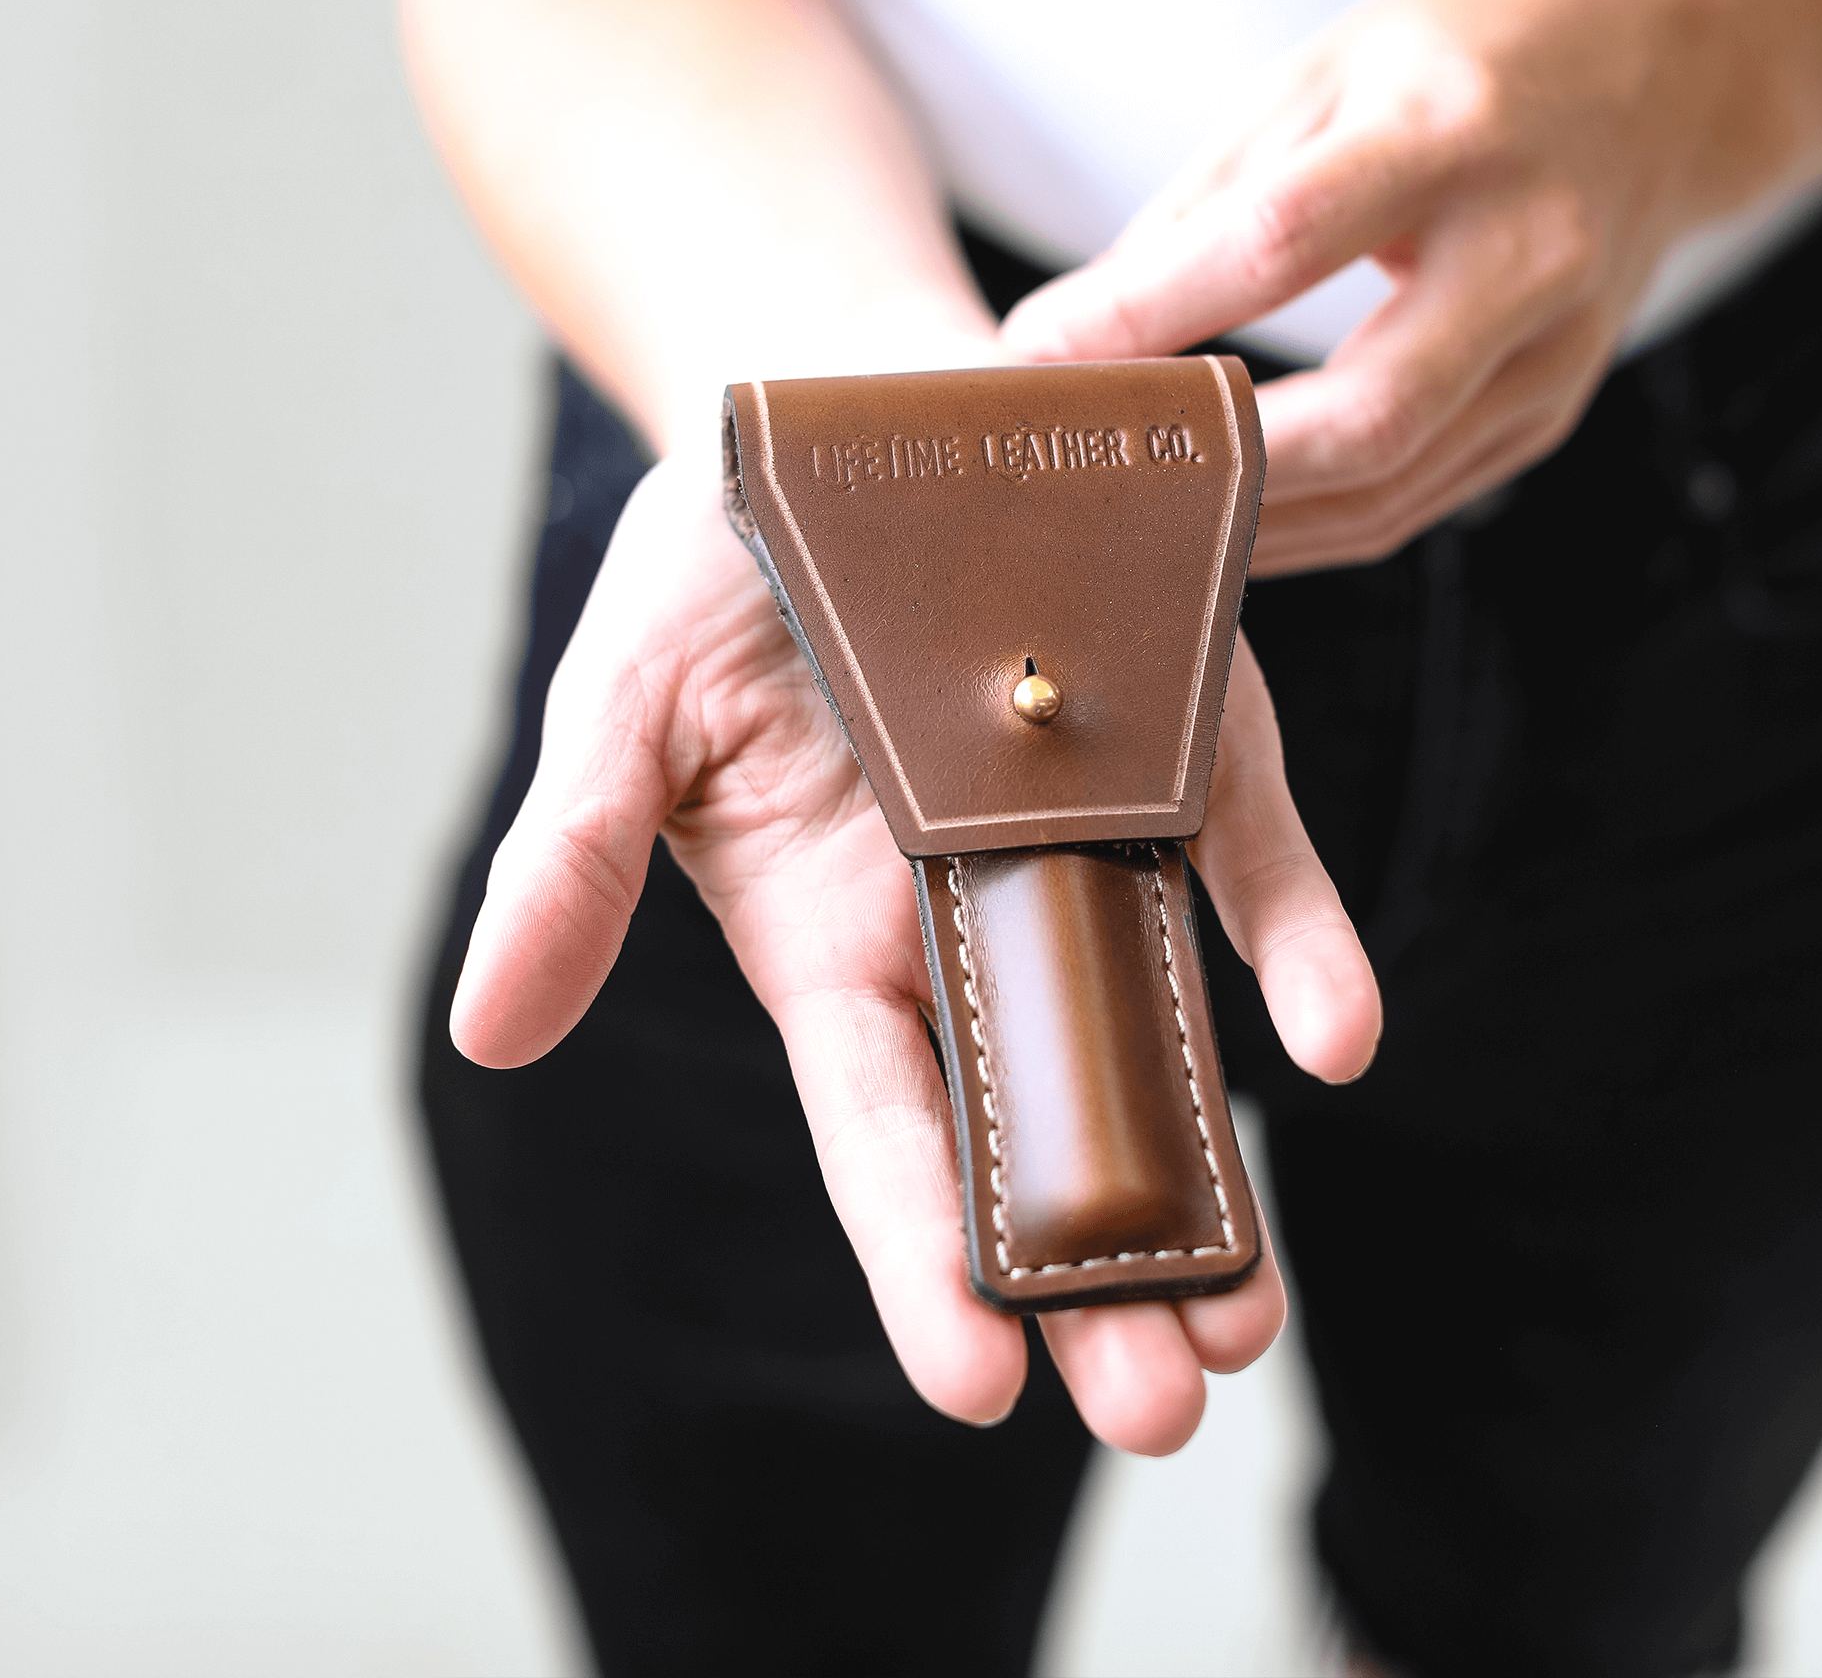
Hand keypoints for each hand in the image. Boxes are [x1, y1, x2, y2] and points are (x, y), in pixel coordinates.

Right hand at [448, 450, 1379, 1455]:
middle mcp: (973, 922)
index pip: (881, 1128)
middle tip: (1160, 1406)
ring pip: (1156, 1041)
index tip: (974, 1385)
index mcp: (832, 940)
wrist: (852, 415)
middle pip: (1036, 1131)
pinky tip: (1331, 1038)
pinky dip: (1296, 950)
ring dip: (1208, 1174)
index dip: (918, 1255)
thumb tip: (490, 1030)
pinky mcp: (1189, 756)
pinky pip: (1251, 867)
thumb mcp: (625, 702)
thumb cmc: (720, 568)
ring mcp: (1093, 846)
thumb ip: (575, 863)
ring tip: (1249, 1318)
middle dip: (1090, 1272)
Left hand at [1002, 0, 1770, 573]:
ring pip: (1384, 488)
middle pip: (1365, 415)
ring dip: (1241, 519)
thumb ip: (1208, 202)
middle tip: (1087, 473)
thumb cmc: (1468, 55)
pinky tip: (1218, 518)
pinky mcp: (1548, 414)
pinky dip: (1301, 526)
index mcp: (1452, 132)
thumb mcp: (1328, 70)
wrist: (1670, 72)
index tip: (1031, 353)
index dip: (1150, 311)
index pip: (1283, 241)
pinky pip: (1407, 503)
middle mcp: (1527, 253)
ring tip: (1128, 513)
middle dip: (1209, 466)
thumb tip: (1078, 331)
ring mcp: (1555, 353)